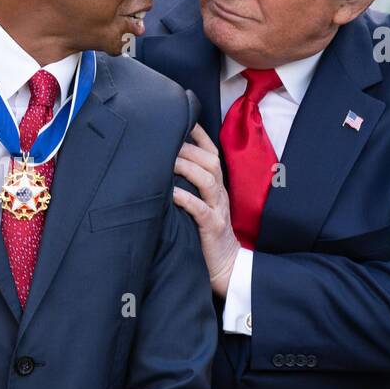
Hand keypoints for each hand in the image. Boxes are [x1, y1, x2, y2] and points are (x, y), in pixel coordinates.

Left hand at [171, 122, 240, 297]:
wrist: (227, 269)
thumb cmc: (207, 237)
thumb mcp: (200, 206)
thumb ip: (189, 188)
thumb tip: (162, 169)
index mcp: (217, 187)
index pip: (211, 154)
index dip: (198, 136)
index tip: (181, 119)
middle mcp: (219, 194)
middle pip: (210, 161)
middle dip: (188, 148)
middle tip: (166, 140)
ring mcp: (218, 210)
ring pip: (207, 179)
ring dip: (186, 167)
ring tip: (167, 160)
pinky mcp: (212, 228)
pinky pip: (200, 209)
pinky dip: (185, 198)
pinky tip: (170, 193)